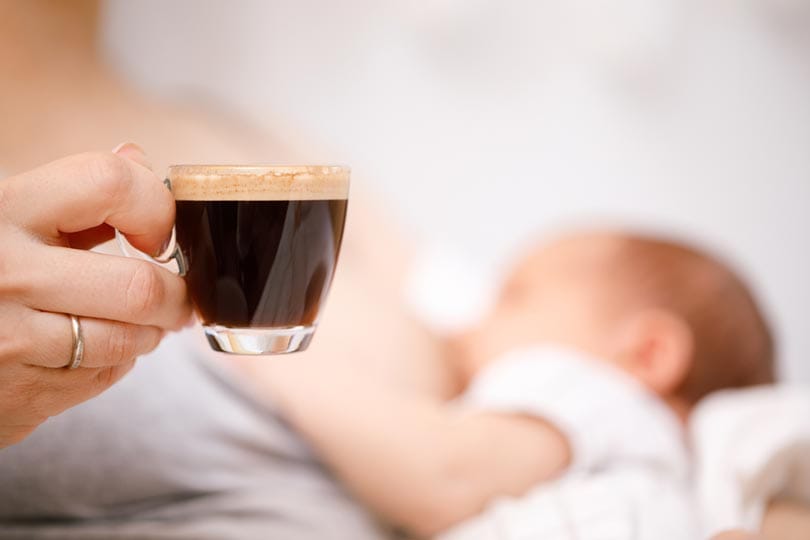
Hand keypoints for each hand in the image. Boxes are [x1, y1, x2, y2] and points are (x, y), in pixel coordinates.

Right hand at [0, 145, 191, 446]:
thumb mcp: (1, 215)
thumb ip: (68, 193)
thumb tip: (136, 157)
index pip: (108, 183)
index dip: (154, 206)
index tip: (157, 234)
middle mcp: (2, 272)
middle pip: (137, 285)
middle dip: (174, 296)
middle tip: (176, 297)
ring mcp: (7, 339)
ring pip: (128, 339)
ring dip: (150, 332)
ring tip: (143, 323)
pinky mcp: (16, 394)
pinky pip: (100, 376)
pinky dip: (116, 362)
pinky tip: (93, 348)